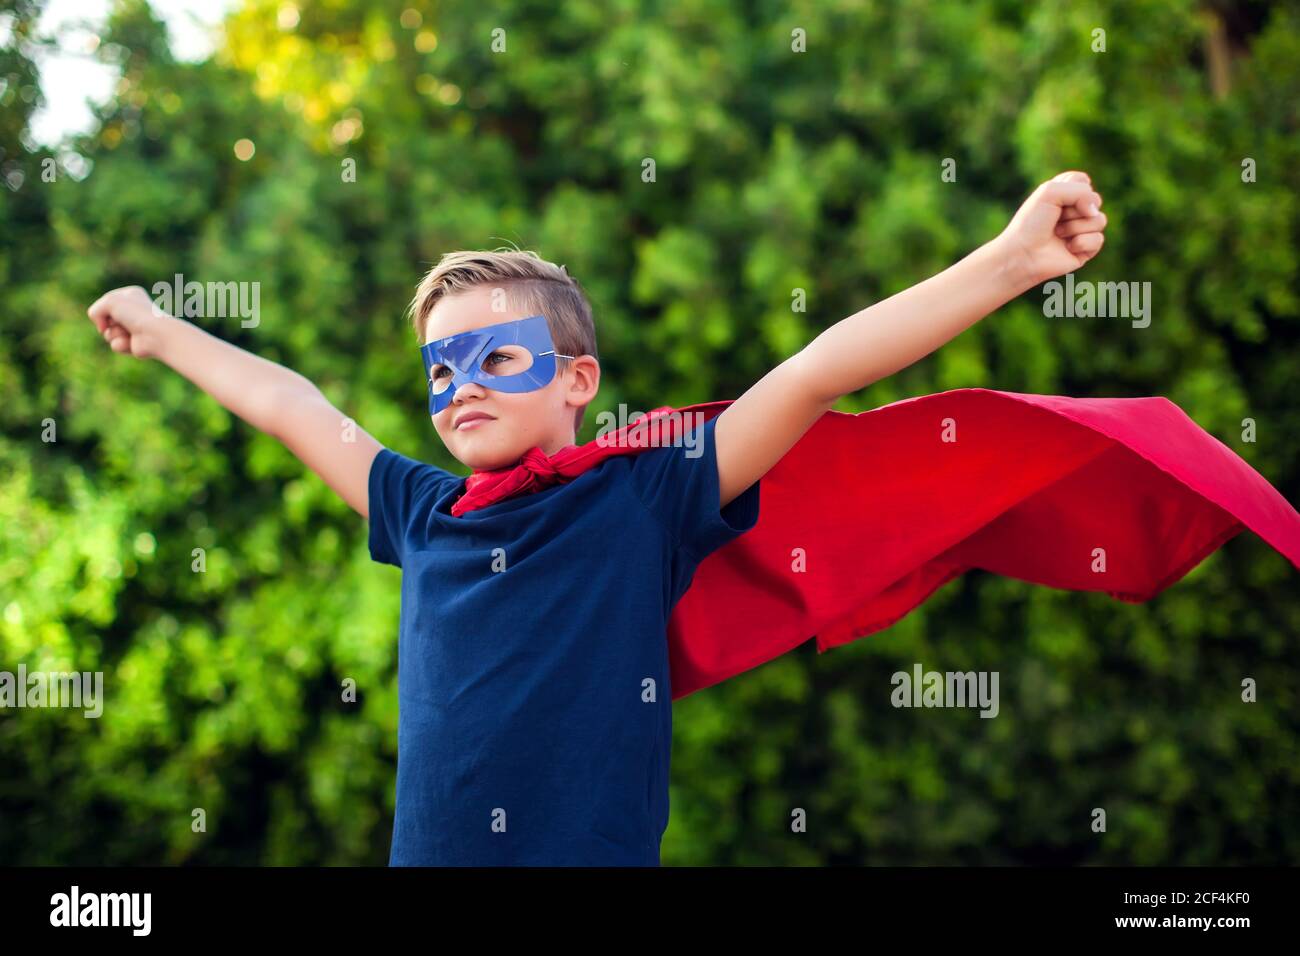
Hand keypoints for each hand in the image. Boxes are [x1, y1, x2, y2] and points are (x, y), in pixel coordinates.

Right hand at [86, 286, 173, 359]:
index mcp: (130, 295)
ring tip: (129, 332)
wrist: (156, 335)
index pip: (105, 302)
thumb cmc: (136, 314)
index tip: (115, 307)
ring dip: (114, 333)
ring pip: (107, 333)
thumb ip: (95, 311)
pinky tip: (132, 342)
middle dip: (108, 322)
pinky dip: (120, 344)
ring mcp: (133, 328)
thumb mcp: (109, 302)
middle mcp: (133, 311)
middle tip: (124, 321)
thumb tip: (103, 330)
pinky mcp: (134, 344)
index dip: (105, 307)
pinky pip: (115, 345)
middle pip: (104, 319)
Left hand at [994, 171, 1106, 290]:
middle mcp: (1075, 211)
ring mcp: (1082, 231)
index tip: (1052, 199)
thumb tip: (1095, 213)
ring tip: (1057, 234)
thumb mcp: (1051, 192)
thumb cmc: (1031, 222)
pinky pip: (1098, 239)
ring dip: (1075, 227)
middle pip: (1095, 200)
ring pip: (1099, 220)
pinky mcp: (1085, 250)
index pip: (1083, 181)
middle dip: (1073, 210)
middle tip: (1054, 220)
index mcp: (1064, 194)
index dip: (1072, 189)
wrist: (1022, 254)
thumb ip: (1081, 191)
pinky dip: (1081, 243)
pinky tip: (1066, 248)